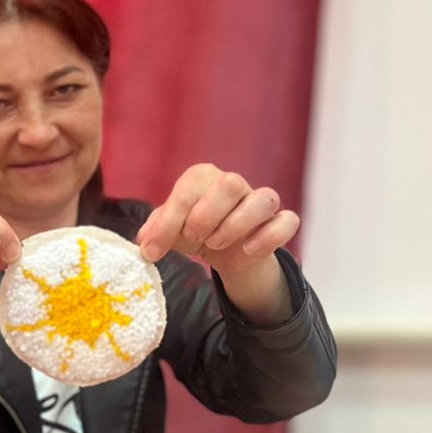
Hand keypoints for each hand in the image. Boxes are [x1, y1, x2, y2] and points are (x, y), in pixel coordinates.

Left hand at [136, 163, 298, 278]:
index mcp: (203, 179)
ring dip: (237, 225)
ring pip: (264, 198)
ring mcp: (260, 202)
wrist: (226, 253)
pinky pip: (288, 221)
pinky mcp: (279, 222)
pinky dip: (269, 237)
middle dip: (207, 214)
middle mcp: (234, 185)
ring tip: (216, 244)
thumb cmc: (195, 232)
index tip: (153, 249)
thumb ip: (156, 232)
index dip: (169, 220)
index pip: (189, 187)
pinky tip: (247, 250)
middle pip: (231, 183)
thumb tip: (144, 241)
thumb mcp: (170, 232)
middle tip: (194, 237)